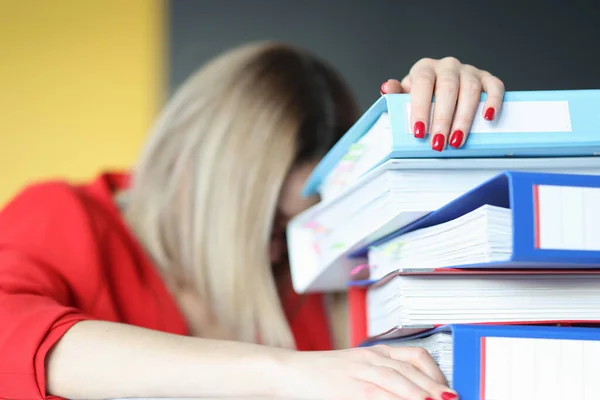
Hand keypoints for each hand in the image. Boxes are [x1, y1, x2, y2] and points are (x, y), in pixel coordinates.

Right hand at [278, 344, 457, 399]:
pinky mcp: (350, 388)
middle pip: (412, 369)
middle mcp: (371, 358)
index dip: (436, 372)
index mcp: (375, 352)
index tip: (447, 387)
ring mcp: (360, 371)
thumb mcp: (355, 370)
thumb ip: (381, 378)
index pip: (415, 356)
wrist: (291, 372)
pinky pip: (378, 394)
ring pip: (399, 380)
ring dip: (422, 392)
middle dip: (435, 386)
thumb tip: (407, 389)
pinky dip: (397, 399)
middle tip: (452, 398)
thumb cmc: (322, 374)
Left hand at [381, 57, 504, 151]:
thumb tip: (386, 88)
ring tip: (457, 140)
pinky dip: (493, 101)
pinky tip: (488, 118)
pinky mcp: (487, 78)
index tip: (418, 132)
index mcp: (424, 68)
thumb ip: (396, 94)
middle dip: (442, 119)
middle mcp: (447, 66)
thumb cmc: (422, 95)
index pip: (422, 85)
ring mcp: (469, 70)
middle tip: (438, 143)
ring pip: (470, 90)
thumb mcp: (405, 95)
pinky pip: (494, 86)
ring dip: (464, 118)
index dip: (420, 108)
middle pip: (447, 89)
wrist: (440, 86)